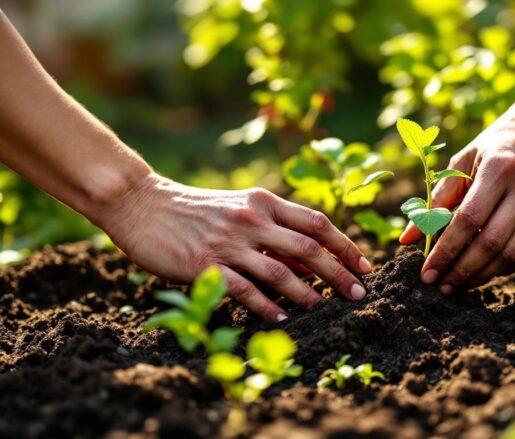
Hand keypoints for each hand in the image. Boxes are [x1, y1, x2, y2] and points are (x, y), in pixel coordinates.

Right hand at [97, 175, 371, 322]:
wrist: (141, 202)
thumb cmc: (195, 210)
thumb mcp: (240, 209)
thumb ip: (275, 233)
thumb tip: (312, 266)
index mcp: (264, 202)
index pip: (317, 223)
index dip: (346, 245)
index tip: (365, 266)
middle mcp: (252, 218)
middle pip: (309, 248)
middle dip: (339, 273)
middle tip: (358, 294)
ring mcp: (229, 241)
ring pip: (282, 271)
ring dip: (308, 294)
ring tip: (324, 308)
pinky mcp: (204, 263)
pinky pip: (245, 289)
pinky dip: (267, 305)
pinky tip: (283, 318)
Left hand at [399, 99, 514, 291]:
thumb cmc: (495, 146)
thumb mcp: (462, 161)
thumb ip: (436, 200)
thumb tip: (407, 239)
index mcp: (499, 169)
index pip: (468, 220)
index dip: (445, 251)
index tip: (426, 272)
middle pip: (490, 243)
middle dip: (461, 271)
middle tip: (439, 286)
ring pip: (509, 255)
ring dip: (479, 276)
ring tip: (455, 285)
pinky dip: (499, 270)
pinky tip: (479, 274)